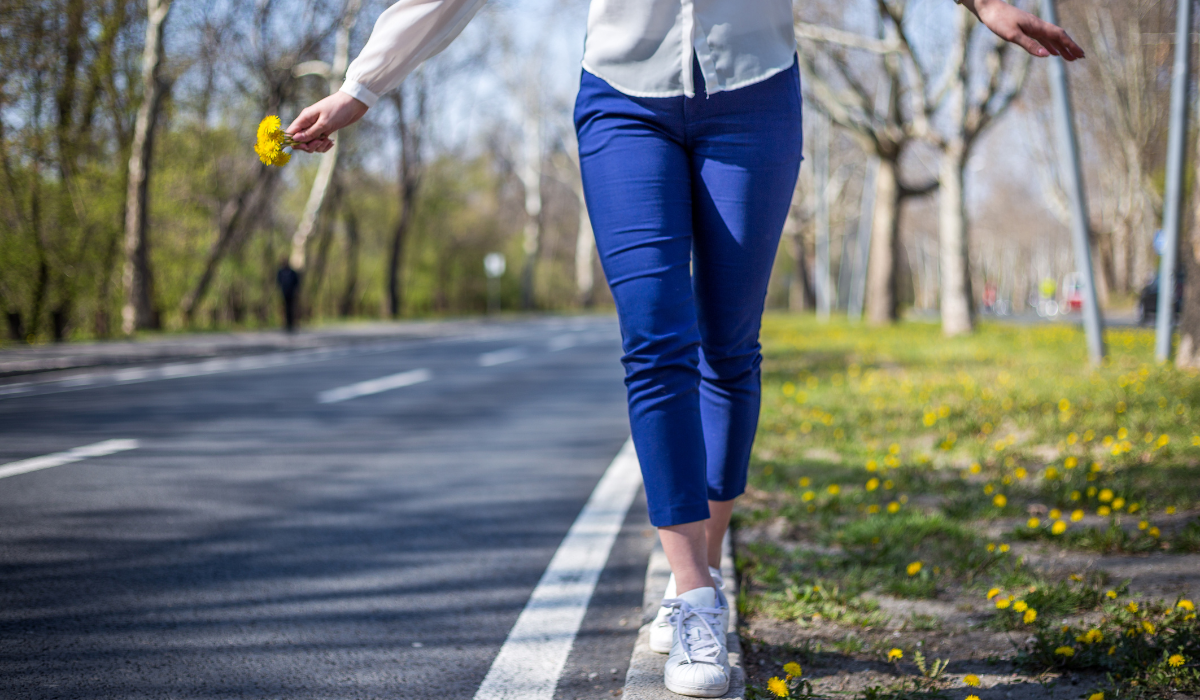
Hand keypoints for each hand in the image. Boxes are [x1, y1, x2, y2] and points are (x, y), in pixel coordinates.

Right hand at [287, 91, 368, 152]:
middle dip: (309, 145)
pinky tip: (331, 142)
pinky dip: (324, 145)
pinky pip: (320, 143)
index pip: (291, 132)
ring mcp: (317, 127)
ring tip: (328, 141)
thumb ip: (310, 132)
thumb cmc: (338, 109)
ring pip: (311, 143)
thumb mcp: (324, 123)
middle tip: (320, 142)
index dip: (295, 142)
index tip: (306, 146)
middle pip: (301, 140)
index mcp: (305, 118)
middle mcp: (309, 122)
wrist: (354, 103)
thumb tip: (295, 139)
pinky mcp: (325, 130)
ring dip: (319, 146)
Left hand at [967, 0, 1084, 60]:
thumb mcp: (1013, 35)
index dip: (1070, 46)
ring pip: (1051, 38)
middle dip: (1070, 47)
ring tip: (1069, 58)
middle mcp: (1038, 26)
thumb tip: (1047, 56)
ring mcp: (1033, 27)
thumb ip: (1029, 45)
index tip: (1080, 54)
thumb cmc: (999, 21)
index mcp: (1038, 27)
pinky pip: (1042, 38)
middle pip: (1059, 37)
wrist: (989, 8)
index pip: (1059, 36)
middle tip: (1079, 57)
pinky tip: (1051, 52)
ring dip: (1061, 48)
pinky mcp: (1026, 29)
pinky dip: (1050, 46)